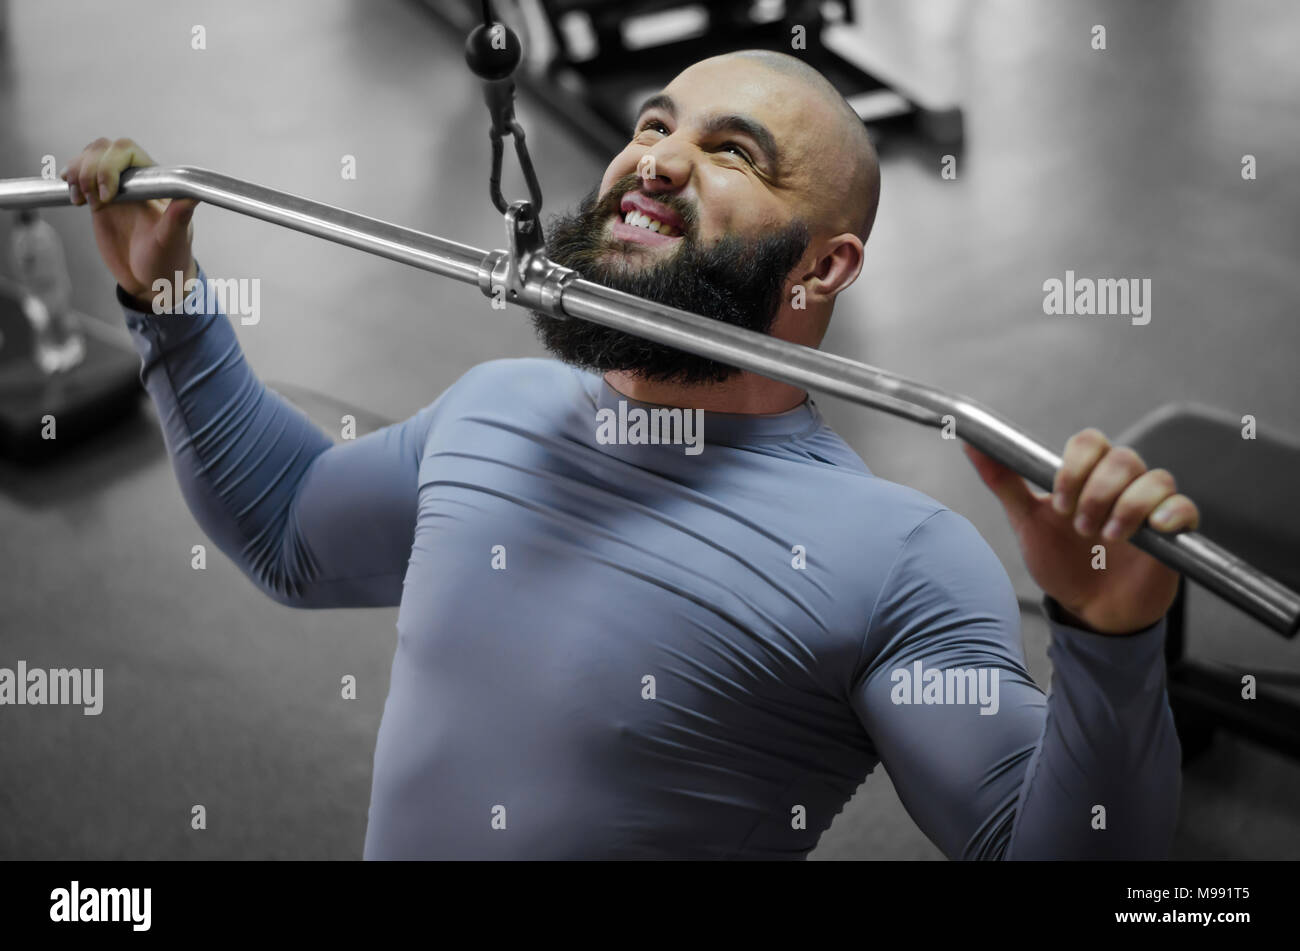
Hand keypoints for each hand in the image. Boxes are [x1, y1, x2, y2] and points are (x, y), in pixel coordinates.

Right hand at [60, 137, 198, 308]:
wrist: (150, 280)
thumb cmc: (168, 261)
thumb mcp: (172, 242)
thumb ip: (178, 218)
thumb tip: (194, 195)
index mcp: (156, 184)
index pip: (128, 151)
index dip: (110, 165)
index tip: (108, 197)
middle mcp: (136, 180)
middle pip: (104, 148)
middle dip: (91, 168)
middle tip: (93, 201)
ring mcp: (116, 187)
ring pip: (89, 157)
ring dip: (78, 172)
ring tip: (81, 199)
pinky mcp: (99, 198)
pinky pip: (80, 175)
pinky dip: (71, 179)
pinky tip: (74, 196)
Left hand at [964, 429, 1199, 633]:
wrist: (1088, 610)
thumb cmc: (1061, 562)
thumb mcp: (1026, 521)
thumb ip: (1003, 481)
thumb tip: (969, 444)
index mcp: (1087, 476)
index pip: (1090, 441)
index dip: (1074, 466)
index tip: (1058, 502)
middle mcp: (1122, 485)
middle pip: (1123, 458)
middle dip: (1097, 492)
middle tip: (1079, 527)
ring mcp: (1150, 507)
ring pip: (1155, 479)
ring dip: (1127, 507)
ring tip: (1106, 538)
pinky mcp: (1174, 533)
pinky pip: (1185, 508)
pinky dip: (1170, 514)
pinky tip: (1153, 530)